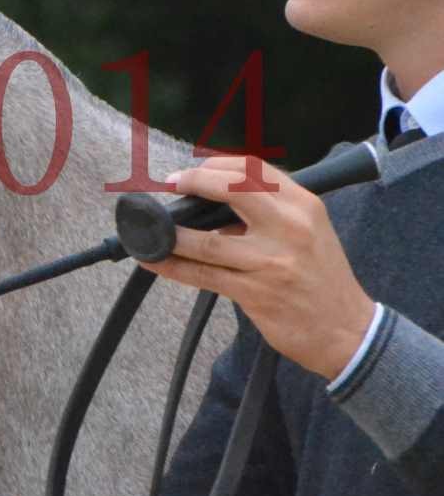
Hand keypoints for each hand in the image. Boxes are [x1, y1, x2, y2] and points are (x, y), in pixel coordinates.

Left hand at [137, 155, 374, 380]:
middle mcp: (289, 228)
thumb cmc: (321, 276)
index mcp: (303, 206)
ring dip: (170, 234)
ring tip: (148, 229)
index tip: (192, 171)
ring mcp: (271, 262)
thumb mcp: (309, 230)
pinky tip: (153, 258)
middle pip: (231, 190)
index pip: (254, 169)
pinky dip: (172, 265)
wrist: (347, 329)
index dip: (215, 165)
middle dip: (193, 182)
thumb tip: (210, 202)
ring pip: (206, 241)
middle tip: (169, 185)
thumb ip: (268, 211)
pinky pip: (202, 275)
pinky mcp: (255, 292)